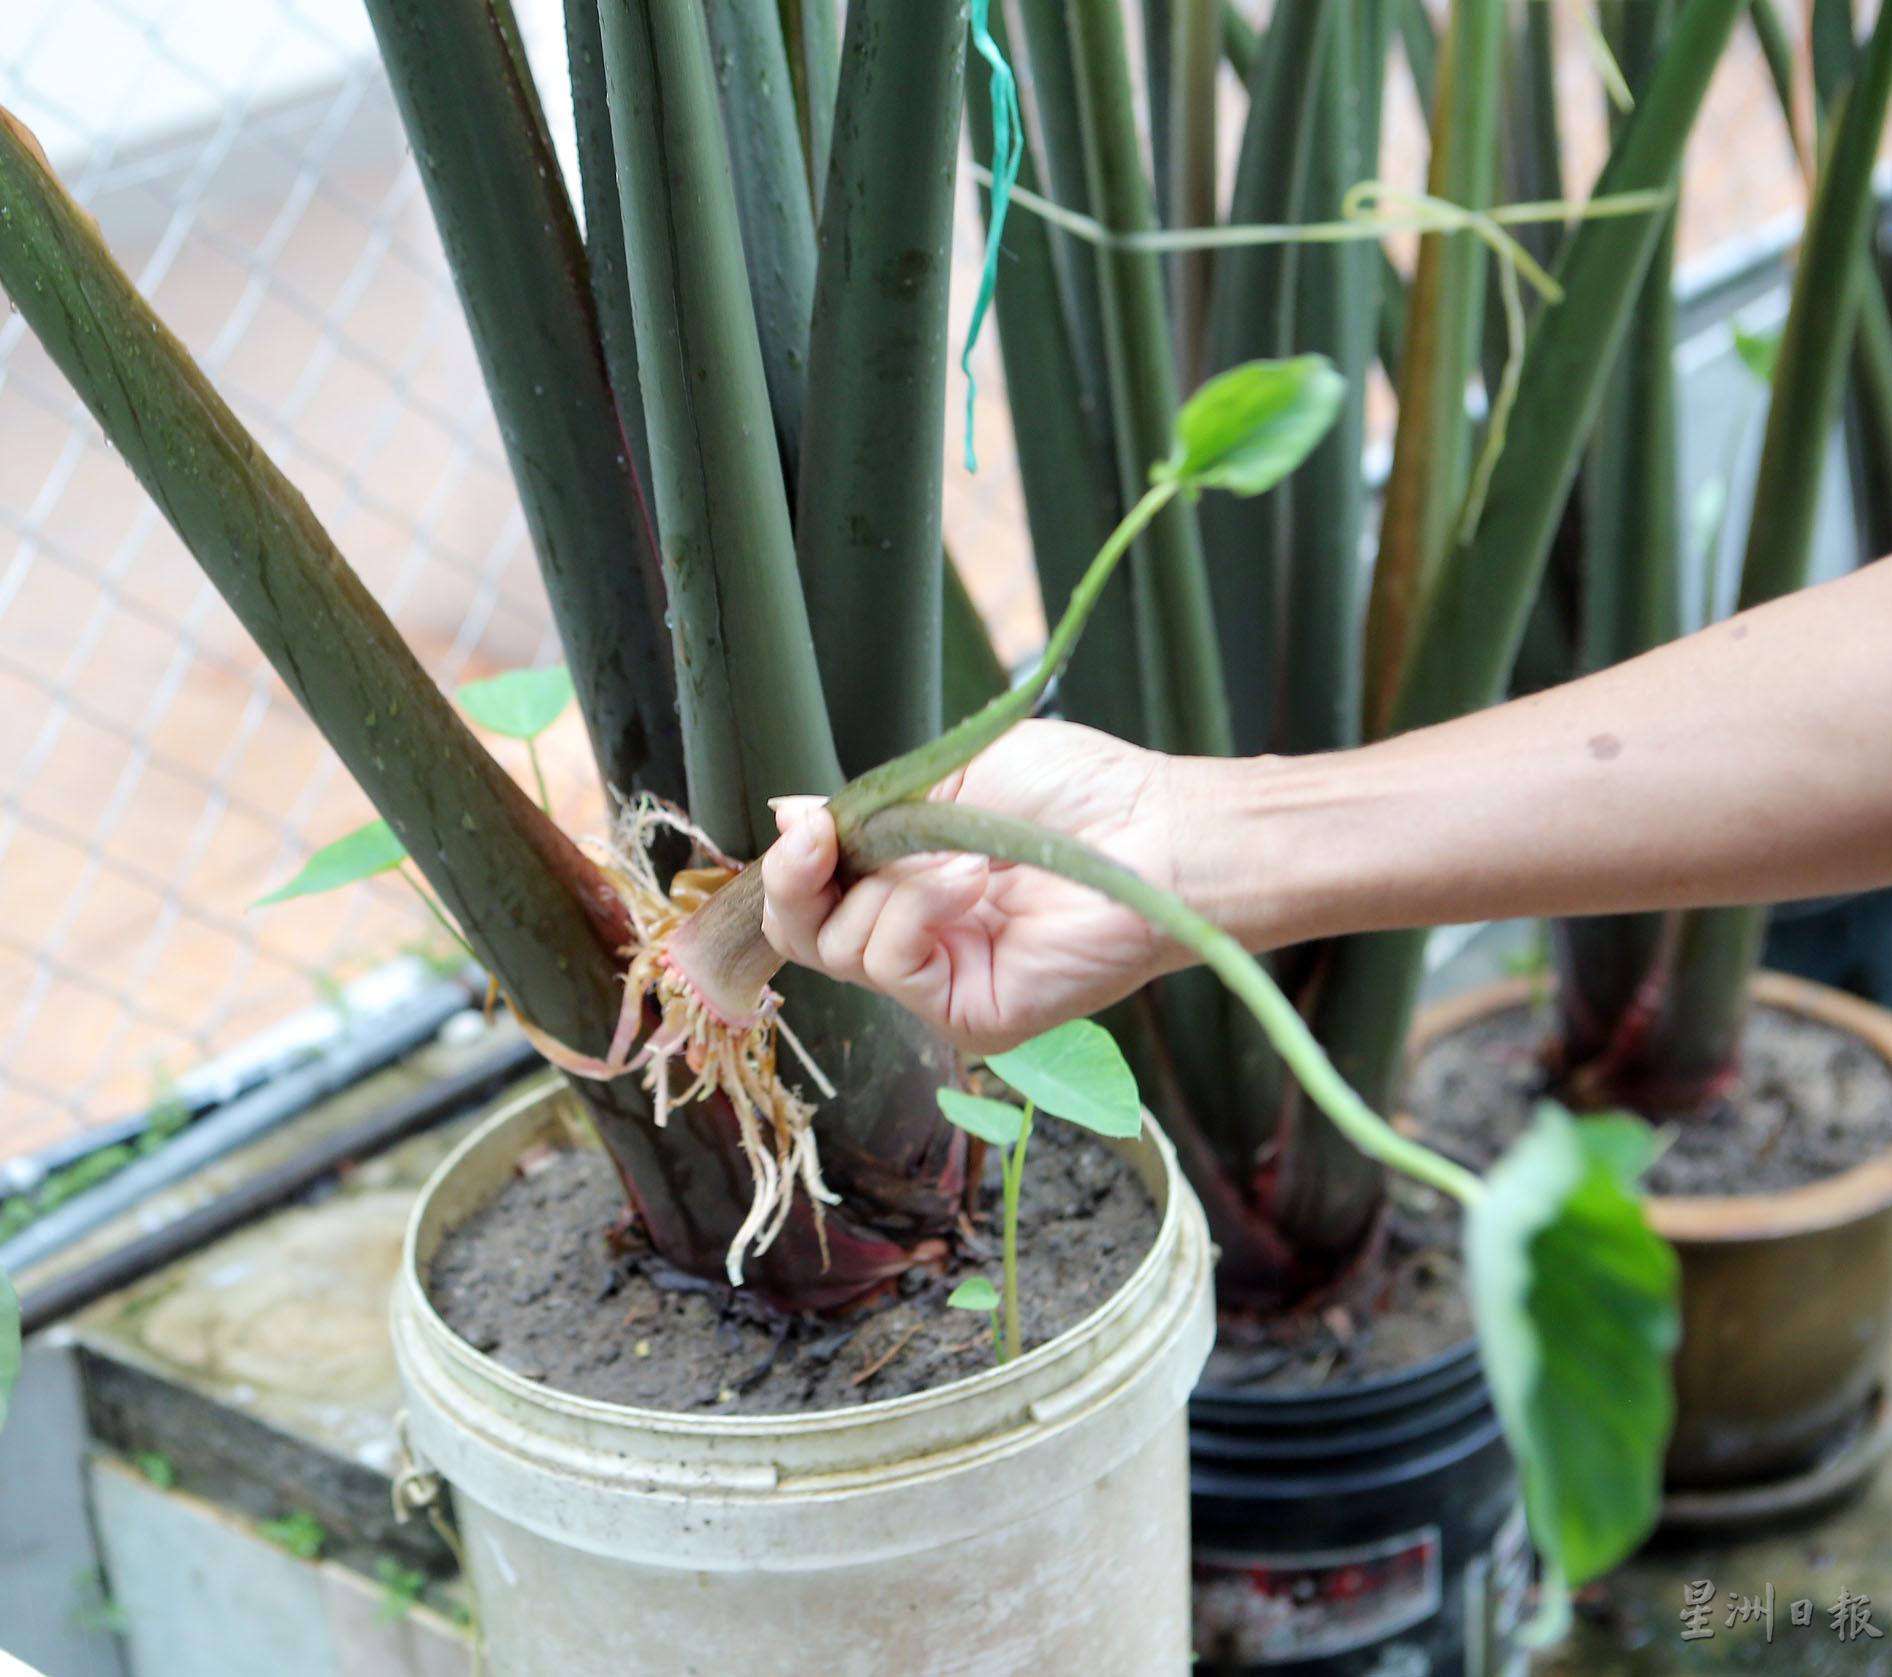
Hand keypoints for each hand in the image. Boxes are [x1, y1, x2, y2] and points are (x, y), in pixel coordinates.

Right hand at [761, 720, 1185, 1052]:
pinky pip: (893, 968)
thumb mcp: (953, 781)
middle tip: (820, 841)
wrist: (1158, 830)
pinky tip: (968, 881)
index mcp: (912, 886)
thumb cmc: (1080, 796)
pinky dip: (915, 914)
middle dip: (795, 885)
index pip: (817, 898)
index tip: (807, 823)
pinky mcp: (971, 1017)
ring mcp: (944, 984)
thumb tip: (788, 811)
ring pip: (842, 952)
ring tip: (956, 856)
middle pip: (807, 938)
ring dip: (885, 888)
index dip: (795, 865)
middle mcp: (921, 941)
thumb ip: (871, 811)